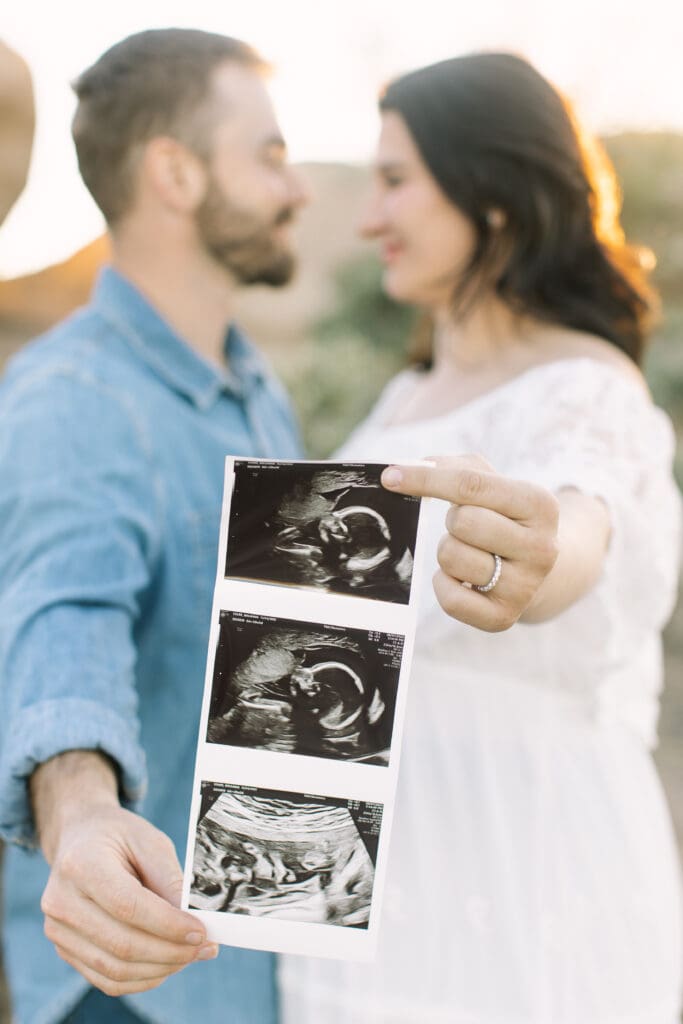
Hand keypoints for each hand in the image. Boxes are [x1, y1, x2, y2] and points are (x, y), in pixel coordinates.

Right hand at [33, 753, 216, 996]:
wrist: (80, 838)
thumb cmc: (119, 837)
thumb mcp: (149, 841)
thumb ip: (169, 879)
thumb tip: (193, 920)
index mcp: (81, 865)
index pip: (128, 906)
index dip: (168, 924)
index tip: (201, 931)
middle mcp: (61, 902)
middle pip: (121, 944)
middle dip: (171, 952)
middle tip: (205, 947)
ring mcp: (58, 930)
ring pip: (114, 969)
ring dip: (160, 969)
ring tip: (191, 956)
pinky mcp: (65, 950)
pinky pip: (106, 980)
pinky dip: (142, 979)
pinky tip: (168, 965)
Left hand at [382, 455, 559, 630]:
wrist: (537, 570)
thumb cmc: (503, 518)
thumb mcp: (493, 483)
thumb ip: (454, 467)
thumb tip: (407, 470)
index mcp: (540, 504)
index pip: (471, 485)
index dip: (425, 479)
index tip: (391, 477)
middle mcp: (542, 547)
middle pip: (462, 522)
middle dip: (452, 521)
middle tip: (467, 527)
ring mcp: (525, 587)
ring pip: (452, 558)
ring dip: (448, 551)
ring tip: (470, 552)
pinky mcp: (505, 618)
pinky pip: (450, 598)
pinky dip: (445, 584)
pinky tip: (462, 579)